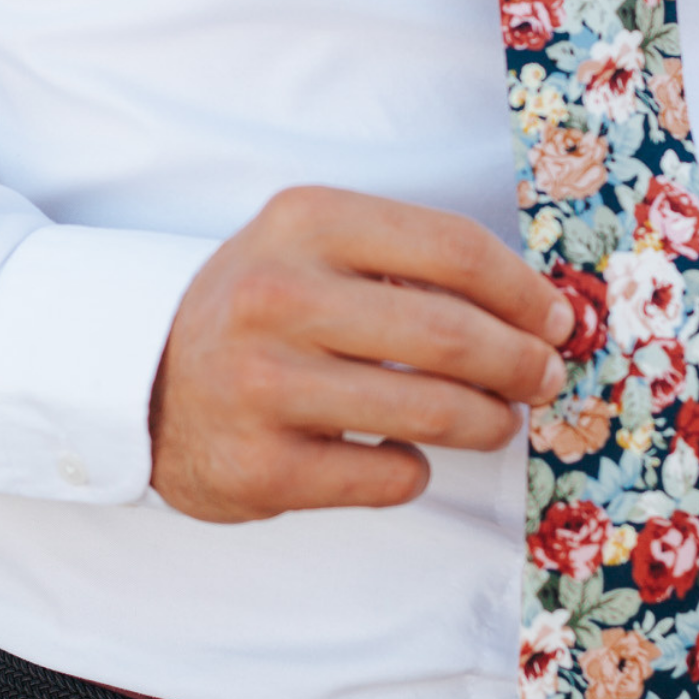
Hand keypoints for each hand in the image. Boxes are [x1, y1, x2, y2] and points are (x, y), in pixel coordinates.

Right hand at [149, 185, 572, 521]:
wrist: (141, 381)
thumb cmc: (261, 308)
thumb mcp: (314, 246)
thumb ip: (410, 261)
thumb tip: (538, 312)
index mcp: (305, 221)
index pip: (453, 248)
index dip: (524, 290)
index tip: (557, 318)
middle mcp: (278, 296)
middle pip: (452, 333)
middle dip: (521, 362)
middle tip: (543, 377)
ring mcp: (264, 385)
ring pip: (432, 411)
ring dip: (488, 422)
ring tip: (496, 421)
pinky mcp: (261, 468)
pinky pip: (389, 477)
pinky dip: (416, 470)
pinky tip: (404, 456)